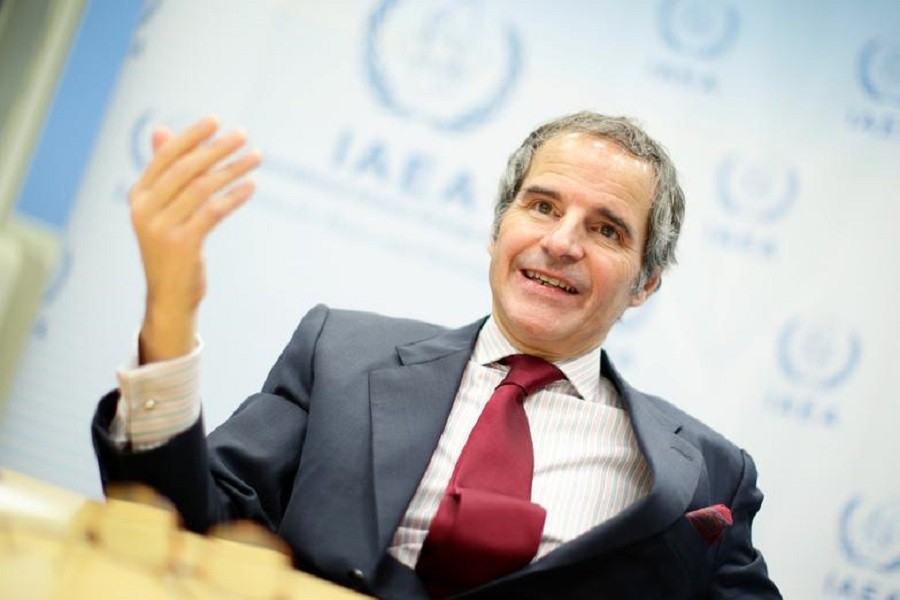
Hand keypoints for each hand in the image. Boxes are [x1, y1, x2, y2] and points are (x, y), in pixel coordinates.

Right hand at [130, 115, 260, 362]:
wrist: (168, 297)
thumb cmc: (170, 248)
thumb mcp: (162, 209)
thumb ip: (164, 172)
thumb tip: (161, 129)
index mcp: (138, 197)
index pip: (166, 157)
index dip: (191, 137)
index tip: (216, 121)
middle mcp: (145, 210)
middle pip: (186, 169)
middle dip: (216, 148)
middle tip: (242, 135)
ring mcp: (162, 228)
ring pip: (203, 188)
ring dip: (233, 169)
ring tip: (255, 158)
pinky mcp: (182, 244)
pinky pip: (213, 211)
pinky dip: (234, 196)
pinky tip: (251, 186)